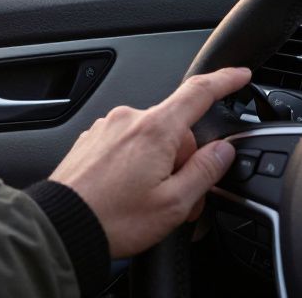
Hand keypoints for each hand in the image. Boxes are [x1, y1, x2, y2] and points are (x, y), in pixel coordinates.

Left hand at [47, 66, 251, 257]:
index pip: (199, 92)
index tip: (239, 75)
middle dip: (184, 161)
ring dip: (158, 166)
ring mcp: (106, 128)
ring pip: (150, 140)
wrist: (62, 226)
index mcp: (155, 129)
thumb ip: (205, 171)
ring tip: (148, 203)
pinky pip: (126, 146)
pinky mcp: (91, 140)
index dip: (225, 81)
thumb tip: (223, 151)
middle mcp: (129, 119)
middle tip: (179, 200)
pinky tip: (127, 195)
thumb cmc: (114, 218)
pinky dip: (135, 166)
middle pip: (175, 129)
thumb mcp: (174, 203)